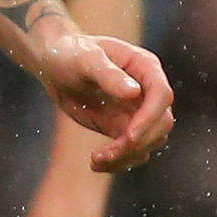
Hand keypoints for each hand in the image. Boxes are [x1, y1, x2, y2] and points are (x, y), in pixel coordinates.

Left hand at [32, 30, 174, 171]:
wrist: (55, 64)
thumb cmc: (71, 53)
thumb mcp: (86, 60)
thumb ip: (109, 75)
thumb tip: (134, 93)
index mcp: (145, 67)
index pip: (161, 95)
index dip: (149, 118)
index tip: (128, 137)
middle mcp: (147, 91)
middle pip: (162, 123)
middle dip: (139, 142)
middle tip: (107, 154)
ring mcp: (137, 111)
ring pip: (149, 142)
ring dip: (127, 156)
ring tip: (96, 159)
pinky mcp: (123, 127)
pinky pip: (131, 151)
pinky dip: (118, 162)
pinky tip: (95, 163)